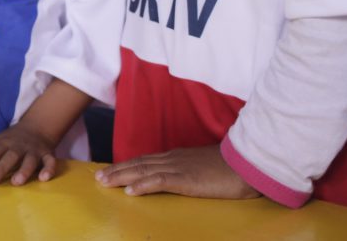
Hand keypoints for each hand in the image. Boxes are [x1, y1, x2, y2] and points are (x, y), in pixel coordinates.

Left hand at [0, 123, 56, 185]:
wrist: (37, 126)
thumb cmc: (12, 140)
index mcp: (5, 143)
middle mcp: (19, 146)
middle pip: (10, 157)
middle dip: (0, 169)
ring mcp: (34, 150)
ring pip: (30, 160)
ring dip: (23, 170)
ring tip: (16, 182)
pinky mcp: (48, 154)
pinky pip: (50, 161)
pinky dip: (49, 169)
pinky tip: (44, 178)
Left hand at [95, 144, 259, 199]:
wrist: (248, 162)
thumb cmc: (232, 166)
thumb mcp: (205, 166)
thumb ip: (191, 169)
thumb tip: (184, 177)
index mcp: (178, 156)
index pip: (146, 160)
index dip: (128, 165)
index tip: (111, 169)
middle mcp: (173, 159)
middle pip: (139, 163)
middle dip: (117, 170)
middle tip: (98, 176)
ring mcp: (178, 168)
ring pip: (143, 170)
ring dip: (121, 176)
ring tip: (104, 182)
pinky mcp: (186, 179)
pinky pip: (159, 181)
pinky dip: (142, 185)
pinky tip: (129, 191)